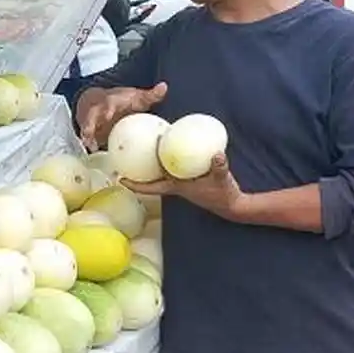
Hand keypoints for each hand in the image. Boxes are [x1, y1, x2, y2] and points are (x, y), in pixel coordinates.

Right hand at [76, 82, 166, 150]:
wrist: (99, 101)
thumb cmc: (122, 100)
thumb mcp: (137, 97)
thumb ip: (151, 95)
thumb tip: (164, 87)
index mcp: (112, 101)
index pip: (109, 102)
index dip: (108, 108)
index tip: (108, 115)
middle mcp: (100, 110)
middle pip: (93, 114)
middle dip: (91, 123)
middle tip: (90, 131)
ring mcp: (93, 120)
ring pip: (87, 126)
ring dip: (88, 134)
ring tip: (89, 144)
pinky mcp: (91, 130)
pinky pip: (88, 137)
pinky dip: (89, 142)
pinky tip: (91, 149)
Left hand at [120, 153, 245, 218]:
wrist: (233, 205)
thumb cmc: (224, 195)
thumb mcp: (222, 179)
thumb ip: (219, 167)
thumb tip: (217, 155)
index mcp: (177, 188)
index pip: (151, 188)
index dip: (135, 185)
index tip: (120, 179)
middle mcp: (176, 185)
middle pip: (152, 176)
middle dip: (139, 167)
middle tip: (128, 153)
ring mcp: (183, 183)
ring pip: (162, 172)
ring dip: (153, 162)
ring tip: (144, 147)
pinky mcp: (190, 180)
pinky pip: (174, 168)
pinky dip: (168, 159)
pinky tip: (170, 147)